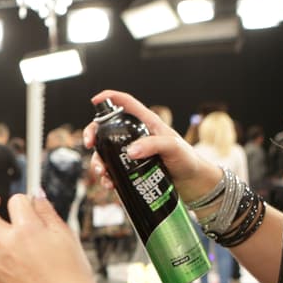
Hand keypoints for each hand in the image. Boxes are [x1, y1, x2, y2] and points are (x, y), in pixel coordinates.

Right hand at [81, 89, 219, 201]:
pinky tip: (110, 184)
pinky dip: (107, 178)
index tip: (95, 101)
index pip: (125, 104)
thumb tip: (130, 151)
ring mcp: (132, 154)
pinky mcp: (131, 170)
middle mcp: (135, 136)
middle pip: (107, 130)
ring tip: (103, 174)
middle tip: (89, 145)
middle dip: (93, 136)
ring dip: (98, 162)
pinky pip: (113, 171)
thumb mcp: (173, 148)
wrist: (192, 183)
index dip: (109, 98)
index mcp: (146, 123)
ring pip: (106, 153)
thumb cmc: (187, 160)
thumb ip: (153, 145)